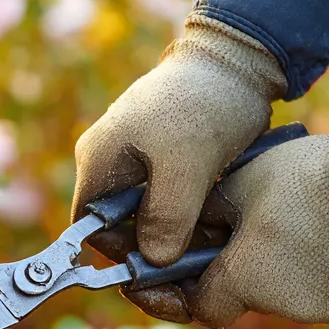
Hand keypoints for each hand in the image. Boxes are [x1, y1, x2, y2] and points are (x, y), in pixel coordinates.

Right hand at [71, 16, 286, 268]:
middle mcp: (107, 160)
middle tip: (194, 257)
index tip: (163, 265)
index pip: (90, 228)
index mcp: (98, 159)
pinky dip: (186, 216)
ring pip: (144, 215)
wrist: (238, 62)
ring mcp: (133, 158)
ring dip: (174, 232)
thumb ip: (167, 216)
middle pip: (118, 224)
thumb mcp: (188, 165)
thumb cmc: (206, 106)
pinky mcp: (160, 158)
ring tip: (210, 238)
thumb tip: (154, 261)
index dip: (121, 253)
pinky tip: (214, 220)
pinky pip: (163, 200)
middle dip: (153, 246)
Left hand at [122, 114, 328, 326]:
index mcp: (243, 281)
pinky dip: (314, 270)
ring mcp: (320, 310)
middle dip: (239, 269)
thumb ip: (206, 214)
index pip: (202, 306)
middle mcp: (280, 308)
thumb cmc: (306, 177)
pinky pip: (320, 291)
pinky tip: (325, 233)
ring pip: (283, 296)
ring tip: (293, 222)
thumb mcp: (240, 183)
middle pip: (245, 297)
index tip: (191, 265)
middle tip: (247, 230)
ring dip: (278, 268)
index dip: (191, 286)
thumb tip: (190, 227)